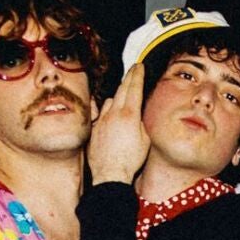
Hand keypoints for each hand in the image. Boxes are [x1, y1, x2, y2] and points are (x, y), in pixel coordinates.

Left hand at [89, 63, 148, 184]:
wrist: (110, 173)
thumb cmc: (130, 160)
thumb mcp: (145, 140)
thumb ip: (140, 123)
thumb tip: (136, 116)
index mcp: (129, 115)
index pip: (134, 88)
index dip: (138, 75)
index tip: (140, 66)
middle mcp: (114, 114)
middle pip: (122, 89)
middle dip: (129, 77)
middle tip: (134, 69)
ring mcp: (102, 120)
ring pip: (110, 101)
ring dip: (118, 97)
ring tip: (124, 97)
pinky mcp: (95, 128)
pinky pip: (101, 113)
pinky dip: (107, 111)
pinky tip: (109, 114)